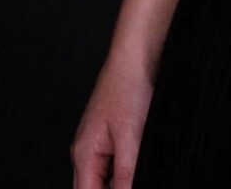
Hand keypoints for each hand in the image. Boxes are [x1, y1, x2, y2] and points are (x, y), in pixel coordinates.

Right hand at [70, 57, 154, 188]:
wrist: (138, 56)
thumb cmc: (129, 87)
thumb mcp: (131, 137)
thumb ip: (126, 173)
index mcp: (84, 154)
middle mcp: (88, 151)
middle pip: (95, 187)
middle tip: (139, 179)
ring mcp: (101, 142)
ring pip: (108, 177)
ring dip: (123, 180)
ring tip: (144, 171)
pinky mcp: (117, 134)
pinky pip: (118, 163)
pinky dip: (130, 169)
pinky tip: (146, 164)